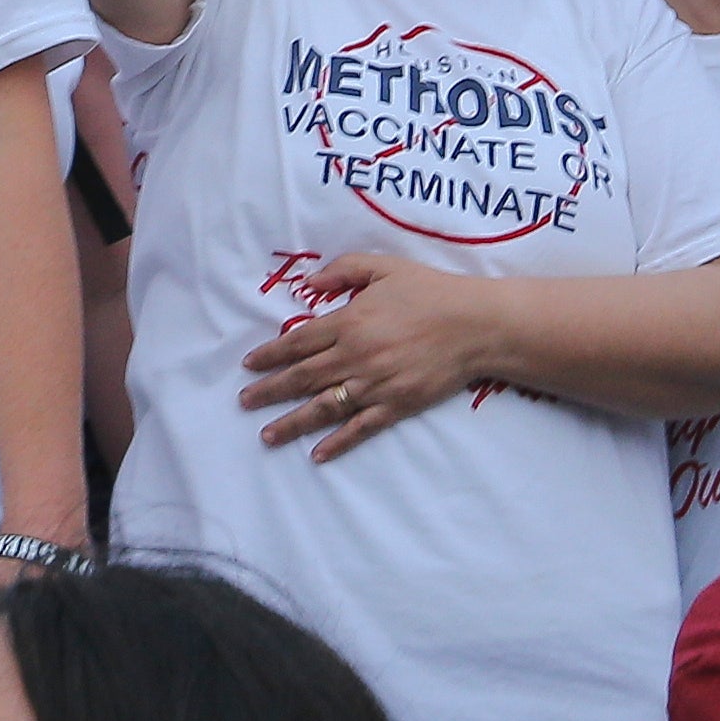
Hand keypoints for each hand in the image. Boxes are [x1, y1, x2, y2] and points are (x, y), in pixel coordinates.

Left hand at [239, 251, 486, 460]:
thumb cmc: (430, 291)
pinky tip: (317, 454)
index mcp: (350, 322)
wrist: (475, 325)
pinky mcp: (396, 405)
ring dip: (292, 423)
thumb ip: (343, 270)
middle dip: (269, 391)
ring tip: (266, 435)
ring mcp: (375, 385)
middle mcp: (356, 356)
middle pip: (302, 378)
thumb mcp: (384, 267)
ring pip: (324, 407)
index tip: (249, 365)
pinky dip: (337, 443)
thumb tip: (309, 283)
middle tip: (244, 402)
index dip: (270, 355)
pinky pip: (360, 428)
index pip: (298, 342)